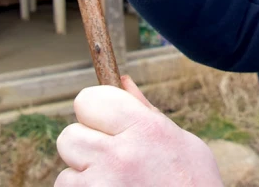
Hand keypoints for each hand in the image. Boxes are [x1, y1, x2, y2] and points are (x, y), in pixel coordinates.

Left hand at [55, 75, 222, 185]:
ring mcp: (102, 184)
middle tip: (111, 157)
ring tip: (114, 181)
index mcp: (145, 128)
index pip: (89, 100)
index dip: (95, 108)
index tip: (105, 121)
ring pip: (65, 173)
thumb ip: (146, 112)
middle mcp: (119, 155)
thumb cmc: (192, 182)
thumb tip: (123, 82)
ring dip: (83, 177)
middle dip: (85, 145)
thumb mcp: (180, 140)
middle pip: (69, 136)